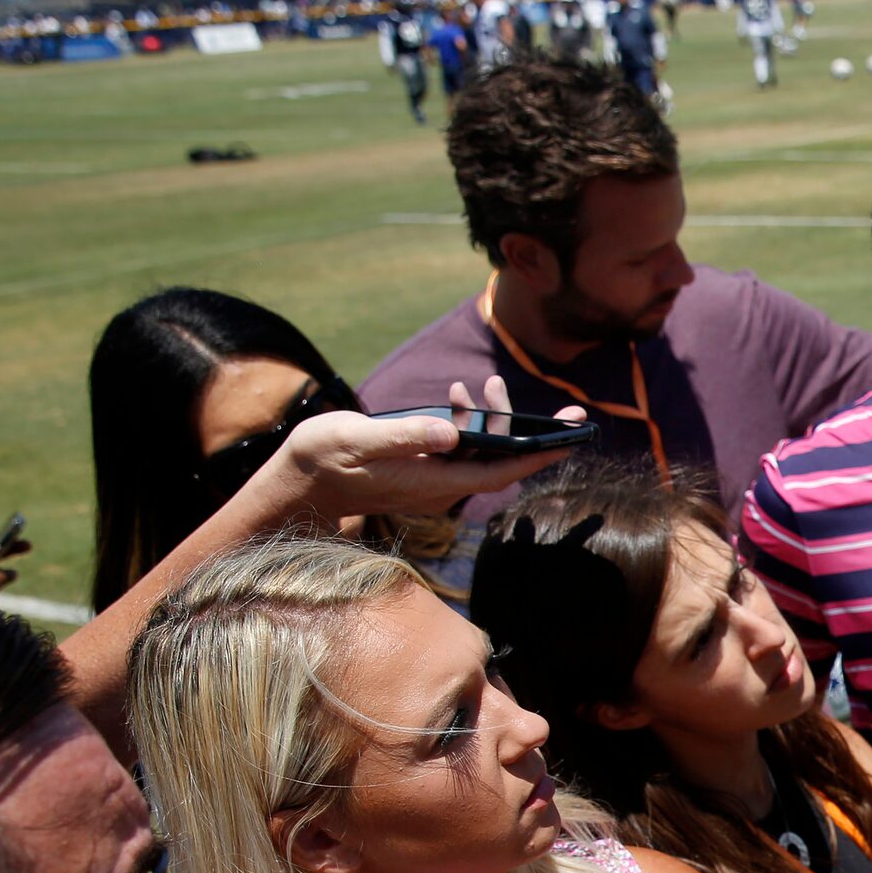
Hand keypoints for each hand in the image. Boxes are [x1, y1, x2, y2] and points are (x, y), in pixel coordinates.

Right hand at [245, 375, 584, 525]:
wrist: (299, 481)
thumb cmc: (324, 458)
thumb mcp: (360, 439)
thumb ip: (405, 435)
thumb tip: (450, 434)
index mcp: (434, 482)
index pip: (501, 473)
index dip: (540, 457)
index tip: (573, 442)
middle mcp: (441, 487)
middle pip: (501, 463)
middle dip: (534, 436)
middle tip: (571, 411)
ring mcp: (433, 481)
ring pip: (480, 454)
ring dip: (492, 421)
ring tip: (489, 385)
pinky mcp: (423, 471)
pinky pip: (459, 450)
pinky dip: (466, 424)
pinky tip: (456, 397)